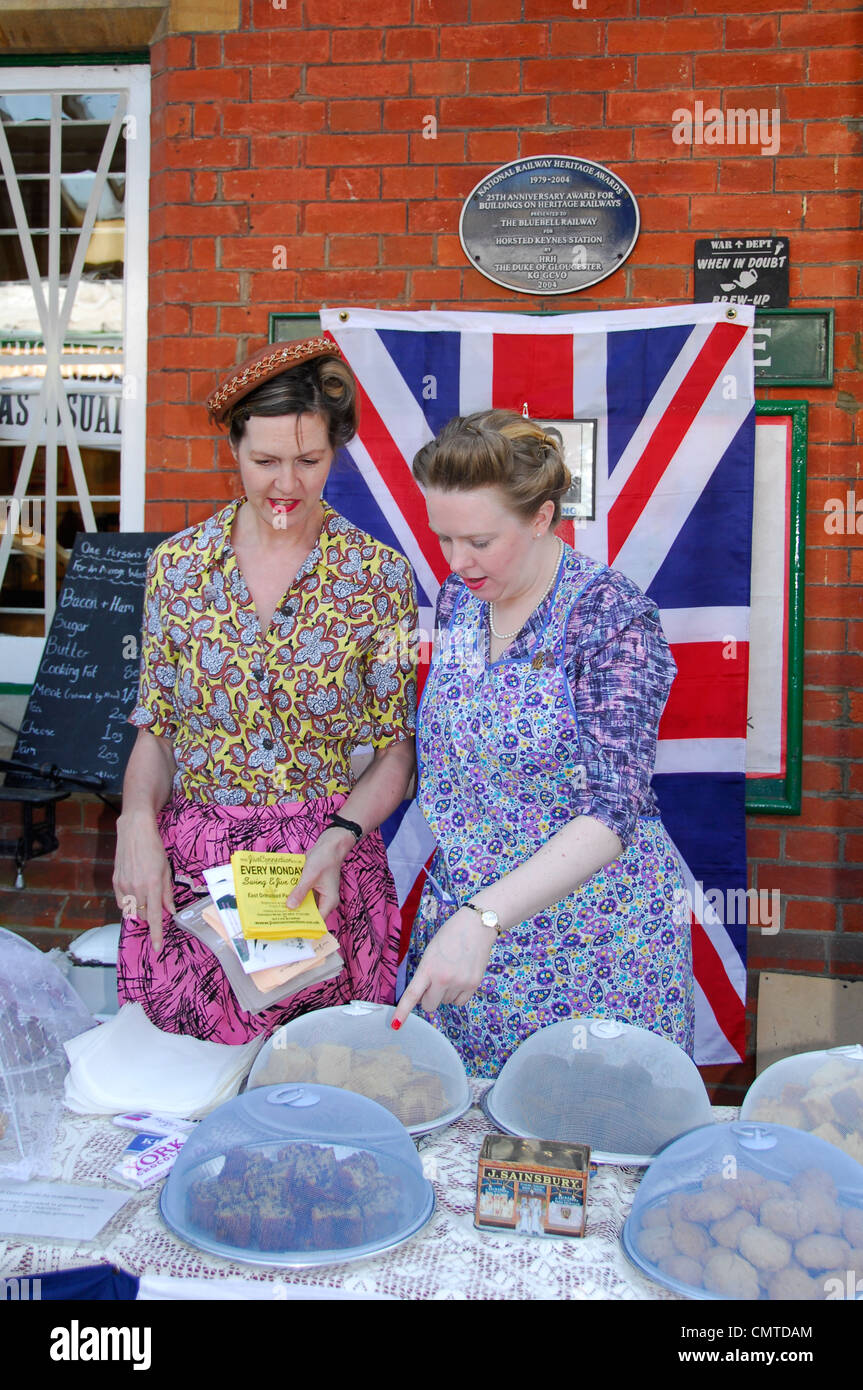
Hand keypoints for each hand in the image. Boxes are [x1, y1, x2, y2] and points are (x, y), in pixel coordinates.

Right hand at [113, 811, 174, 953]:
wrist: (134, 832)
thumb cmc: (154, 849)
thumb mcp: (166, 870)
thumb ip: (167, 893)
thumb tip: (170, 911)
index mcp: (152, 885)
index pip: (153, 917)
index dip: (156, 934)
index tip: (157, 947)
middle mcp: (136, 888)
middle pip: (142, 915)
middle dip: (149, 914)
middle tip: (154, 901)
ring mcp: (123, 885)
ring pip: (131, 910)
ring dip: (139, 908)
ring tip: (144, 892)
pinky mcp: (115, 882)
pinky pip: (121, 902)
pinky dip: (128, 903)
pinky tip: (133, 892)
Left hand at [285, 826, 353, 922]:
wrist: (329, 845)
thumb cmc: (325, 859)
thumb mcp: (310, 876)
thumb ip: (300, 892)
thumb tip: (290, 907)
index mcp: (329, 901)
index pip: (317, 920)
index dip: (305, 926)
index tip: (290, 929)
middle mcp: (324, 900)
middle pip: (309, 913)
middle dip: (295, 915)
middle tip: (279, 920)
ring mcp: (318, 893)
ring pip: (304, 904)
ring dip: (293, 905)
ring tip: (277, 910)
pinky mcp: (312, 887)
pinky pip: (302, 895)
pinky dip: (294, 895)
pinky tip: (282, 896)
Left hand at [392, 908, 495, 1024]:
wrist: (477, 925)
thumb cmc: (450, 935)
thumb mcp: (431, 951)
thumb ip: (425, 973)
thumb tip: (424, 996)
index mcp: (428, 967)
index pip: (412, 995)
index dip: (403, 1011)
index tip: (395, 1024)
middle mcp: (444, 979)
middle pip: (429, 1005)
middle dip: (428, 998)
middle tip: (434, 982)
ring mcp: (460, 983)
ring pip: (446, 1003)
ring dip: (445, 993)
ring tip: (452, 971)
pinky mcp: (474, 985)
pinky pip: (460, 1002)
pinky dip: (458, 995)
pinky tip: (460, 978)